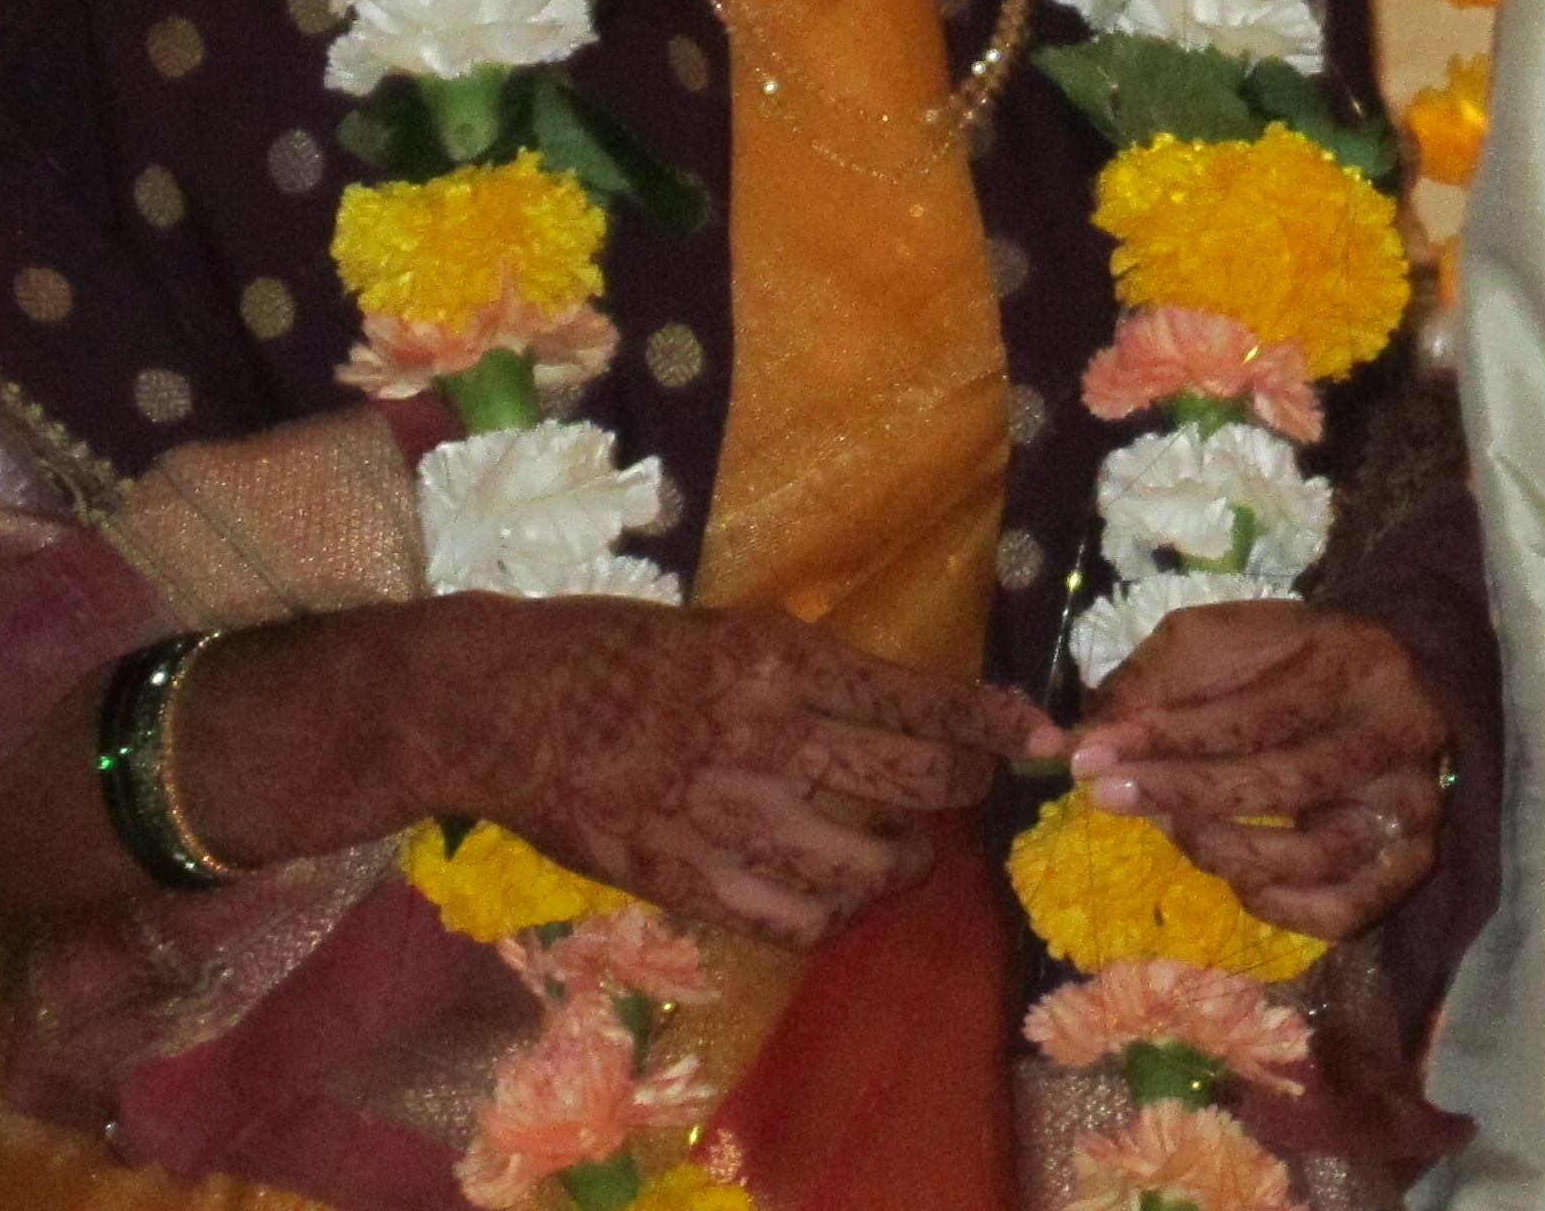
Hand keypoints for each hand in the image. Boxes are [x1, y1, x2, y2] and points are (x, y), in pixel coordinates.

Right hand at [419, 597, 1061, 952]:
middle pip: (914, 782)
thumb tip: (897, 699)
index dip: (994, 723)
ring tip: (907, 853)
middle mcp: (765, 737)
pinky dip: (832, 913)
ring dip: (905, 863)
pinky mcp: (683, 879)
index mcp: (779, 659)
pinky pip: (792, 918)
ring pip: (865, 863)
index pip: (921, 699)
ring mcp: (724, 815)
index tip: (1038, 736)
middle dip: (964, 789)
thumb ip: (807, 667)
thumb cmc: (617, 650)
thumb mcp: (726, 627)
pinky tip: (836, 895)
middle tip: (969, 790)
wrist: (505, 707)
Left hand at [1067, 602, 1445, 944]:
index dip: (1166, 737)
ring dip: (1223, 851)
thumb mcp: (1219, 642)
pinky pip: (1342, 912)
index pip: (1254, 713)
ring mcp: (1414, 806)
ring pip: (1315, 856)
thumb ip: (1149, 684)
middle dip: (1181, 793)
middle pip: (1285, 783)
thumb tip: (1066, 745)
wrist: (1387, 684)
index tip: (1088, 754)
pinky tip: (1238, 881)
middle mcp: (1401, 735)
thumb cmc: (1287, 661)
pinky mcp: (1411, 864)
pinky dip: (1279, 908)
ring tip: (1174, 829)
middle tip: (1105, 797)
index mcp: (1357, 662)